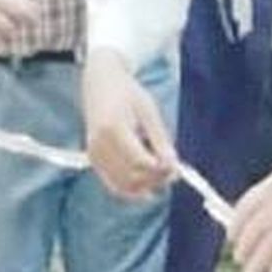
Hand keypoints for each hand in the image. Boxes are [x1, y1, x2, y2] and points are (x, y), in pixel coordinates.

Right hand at [81, 48, 176, 199]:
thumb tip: (173, 166)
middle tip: (173, 173)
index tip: (177, 168)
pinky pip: (113, 184)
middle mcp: (99, 145)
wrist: (101, 83)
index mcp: (114, 128)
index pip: (140, 161)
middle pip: (131, 176)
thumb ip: (160, 140)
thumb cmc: (128, 94)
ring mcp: (94, 154)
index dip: (160, 169)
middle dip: (155, 179)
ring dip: (145, 186)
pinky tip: (147, 184)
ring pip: (122, 185)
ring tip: (162, 175)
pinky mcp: (93, 160)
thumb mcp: (150, 111)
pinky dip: (131, 188)